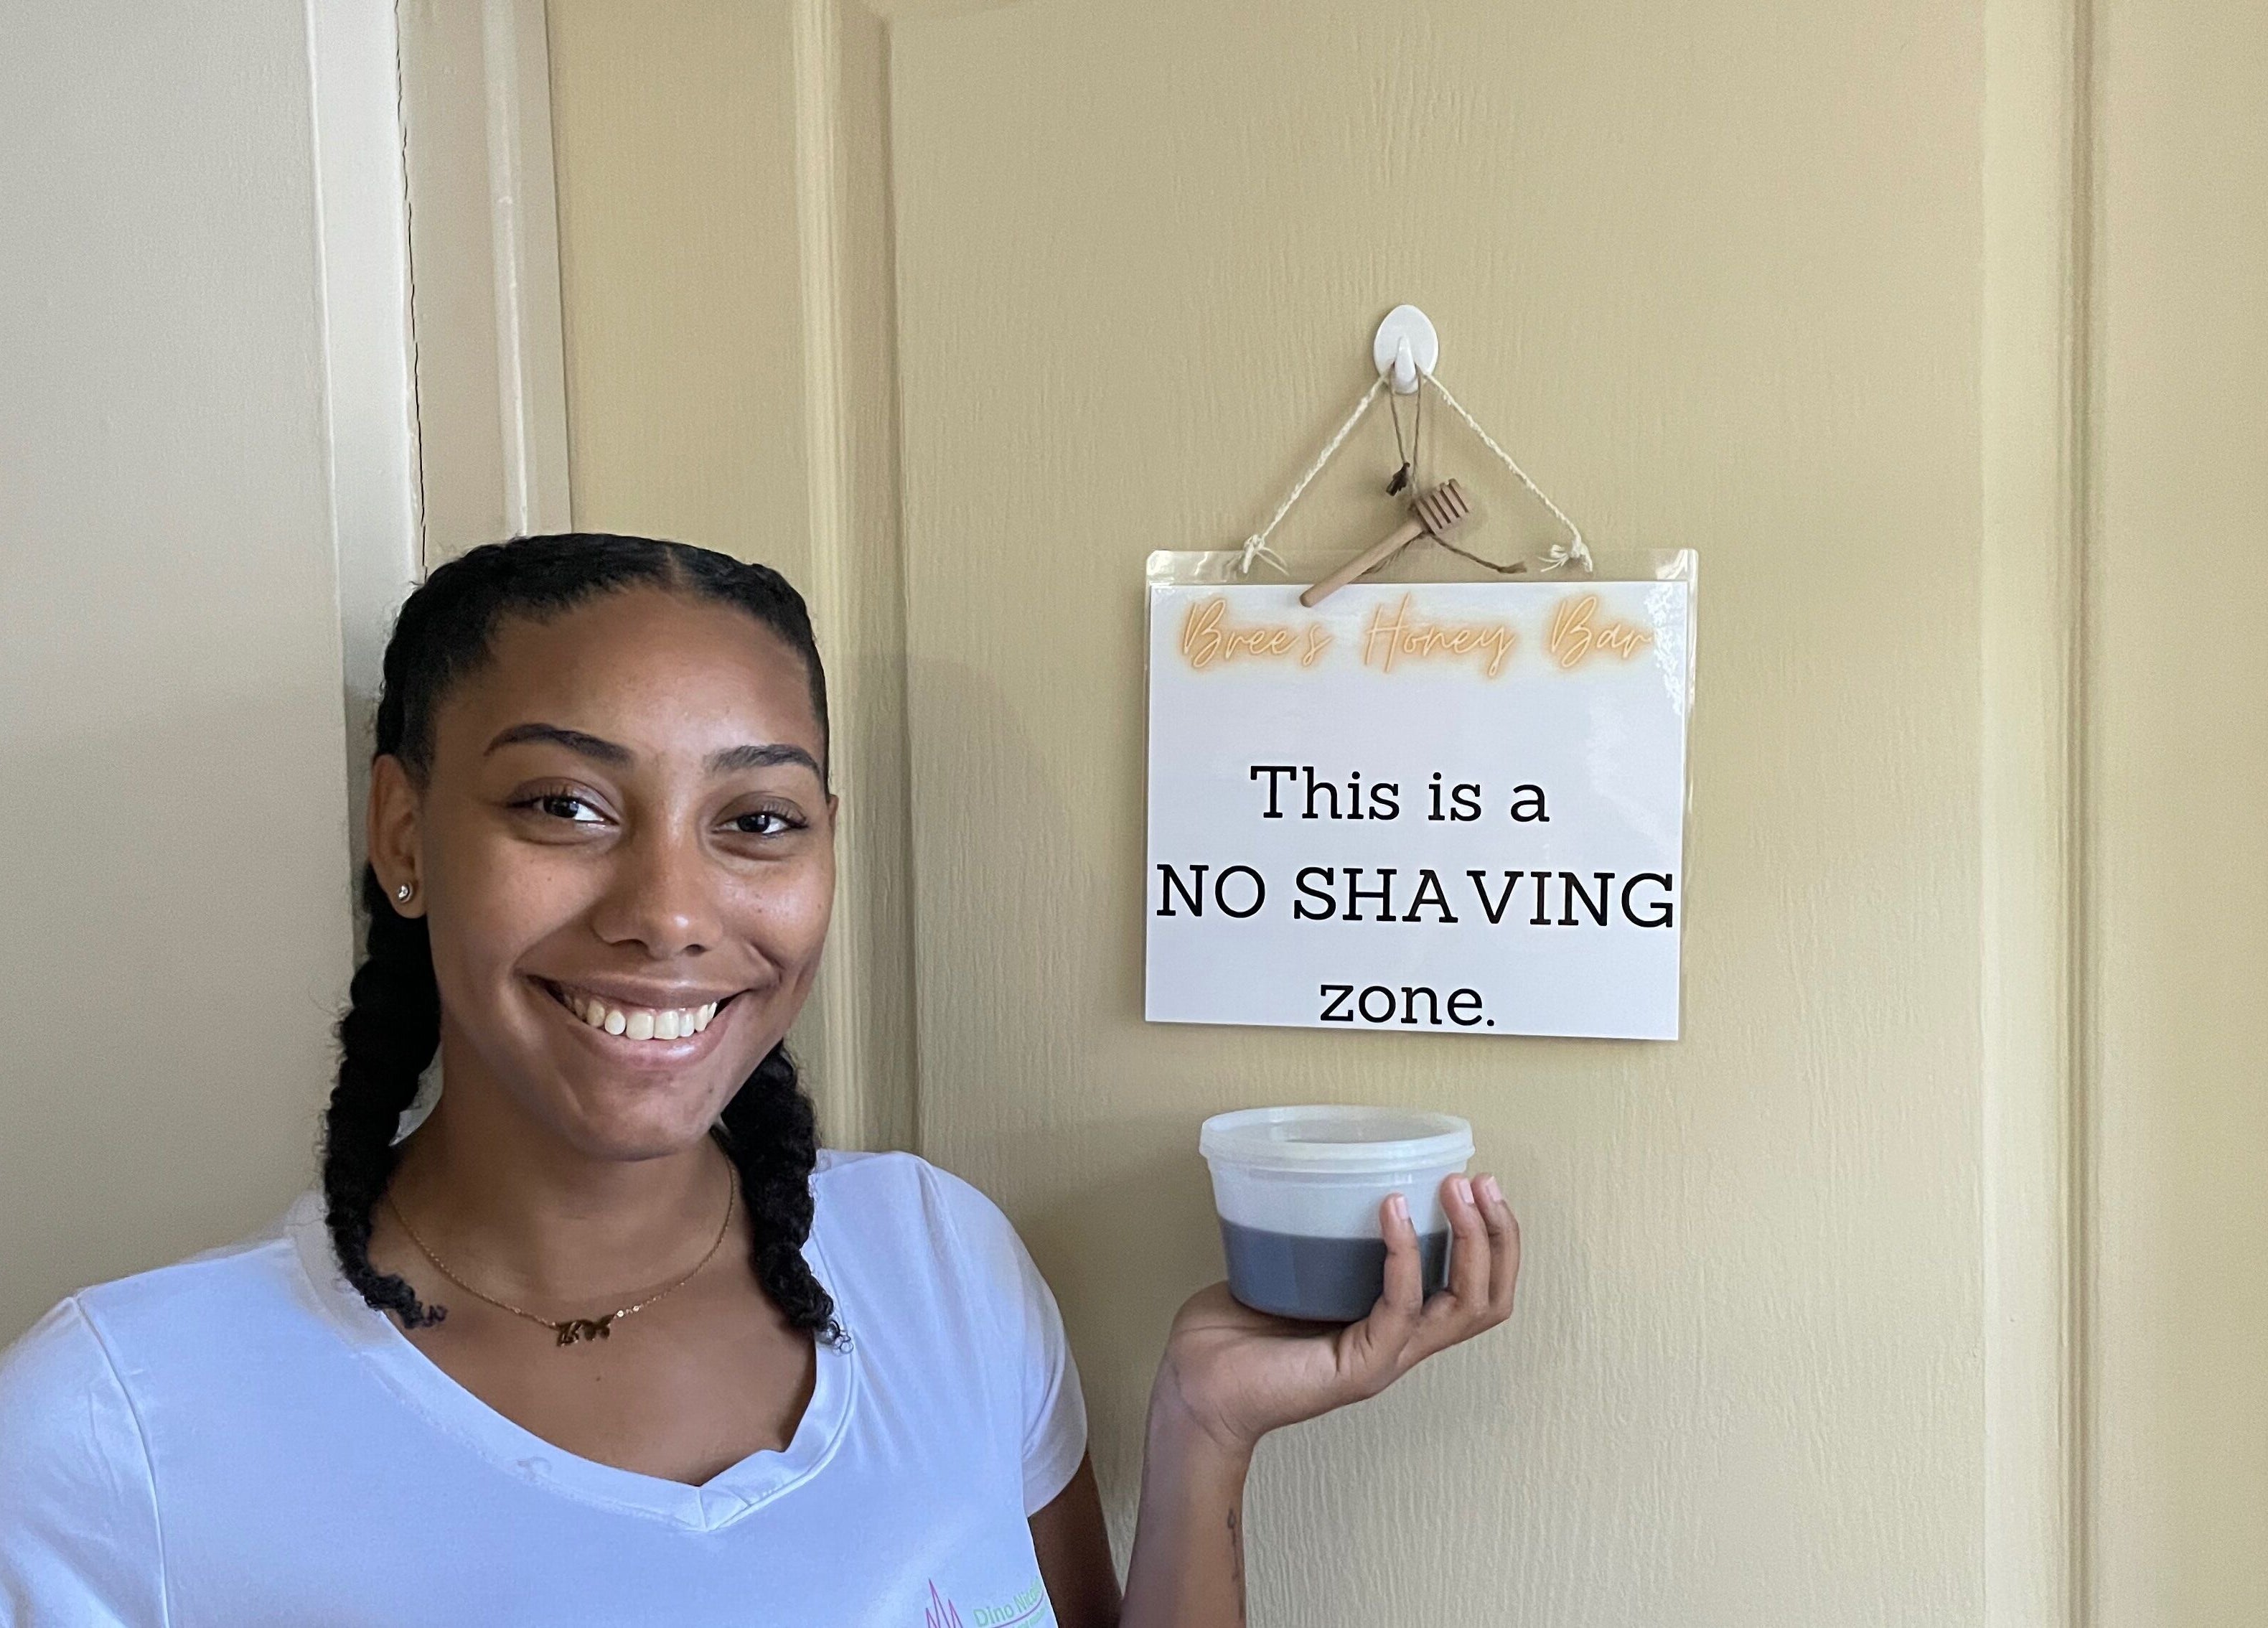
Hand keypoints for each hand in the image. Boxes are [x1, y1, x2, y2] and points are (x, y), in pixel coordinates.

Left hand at [1150, 1173, 1520, 1458]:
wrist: (1194, 1389)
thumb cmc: (1232, 1335)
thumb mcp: (1293, 1273)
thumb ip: (1320, 1239)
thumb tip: (1323, 1180)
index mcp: (1392, 1326)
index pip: (1476, 1292)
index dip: (1493, 1240)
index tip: (1478, 1183)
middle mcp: (1399, 1344)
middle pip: (1488, 1301)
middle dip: (1498, 1237)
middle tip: (1483, 1182)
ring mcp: (1384, 1359)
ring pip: (1464, 1307)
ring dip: (1470, 1241)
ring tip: (1456, 1188)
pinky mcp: (1359, 1367)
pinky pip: (1401, 1308)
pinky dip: (1404, 1255)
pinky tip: (1393, 1211)